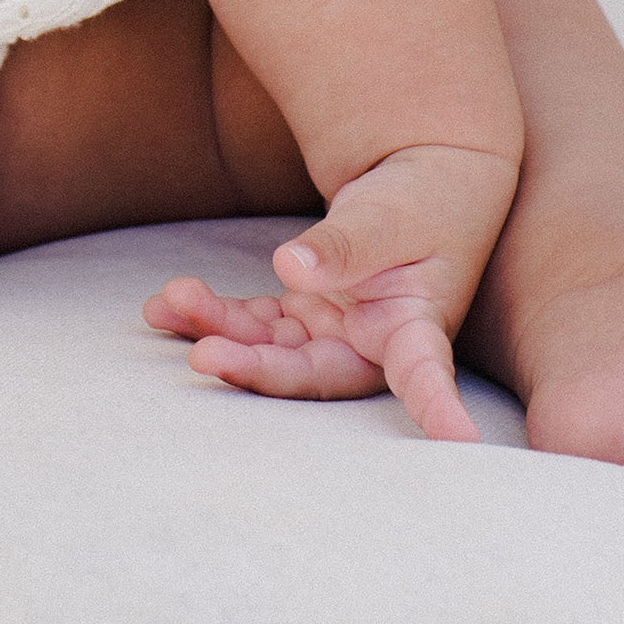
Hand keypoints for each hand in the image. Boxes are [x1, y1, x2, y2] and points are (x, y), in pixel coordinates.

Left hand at [143, 142, 517, 442]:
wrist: (416, 180)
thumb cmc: (421, 199)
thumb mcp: (389, 216)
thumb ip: (346, 244)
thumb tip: (290, 267)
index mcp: (416, 326)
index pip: (423, 374)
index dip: (433, 408)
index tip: (456, 444)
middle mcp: (373, 344)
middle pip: (315, 373)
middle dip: (258, 369)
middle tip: (206, 357)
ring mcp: (334, 332)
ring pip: (273, 349)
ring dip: (220, 331)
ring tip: (170, 305)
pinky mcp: (306, 314)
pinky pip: (254, 323)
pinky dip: (213, 314)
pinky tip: (166, 305)